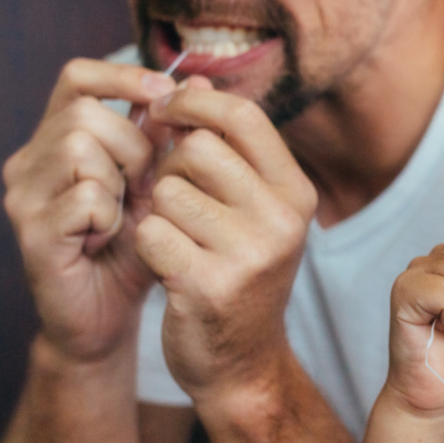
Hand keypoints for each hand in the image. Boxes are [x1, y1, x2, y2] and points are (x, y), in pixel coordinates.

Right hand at [2, 59, 176, 360]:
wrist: (108, 317)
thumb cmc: (135, 247)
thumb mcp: (159, 185)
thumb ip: (170, 137)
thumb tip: (199, 83)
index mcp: (58, 139)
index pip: (77, 78)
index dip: (122, 77)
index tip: (165, 95)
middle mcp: (31, 160)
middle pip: (85, 113)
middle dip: (133, 145)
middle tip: (146, 185)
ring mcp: (25, 195)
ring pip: (80, 147)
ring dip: (121, 181)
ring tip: (125, 213)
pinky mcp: (31, 232)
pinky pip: (84, 197)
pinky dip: (109, 216)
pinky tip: (108, 238)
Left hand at [134, 82, 317, 405]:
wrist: (243, 363)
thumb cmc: (238, 273)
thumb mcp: (253, 210)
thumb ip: (228, 151)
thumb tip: (188, 80)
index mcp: (296, 193)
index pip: (244, 116)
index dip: (195, 102)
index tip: (166, 109)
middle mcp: (282, 220)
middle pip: (199, 148)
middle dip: (171, 167)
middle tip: (174, 197)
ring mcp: (250, 255)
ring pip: (168, 191)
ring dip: (157, 211)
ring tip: (177, 239)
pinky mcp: (209, 285)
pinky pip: (151, 233)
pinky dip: (147, 246)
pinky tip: (168, 267)